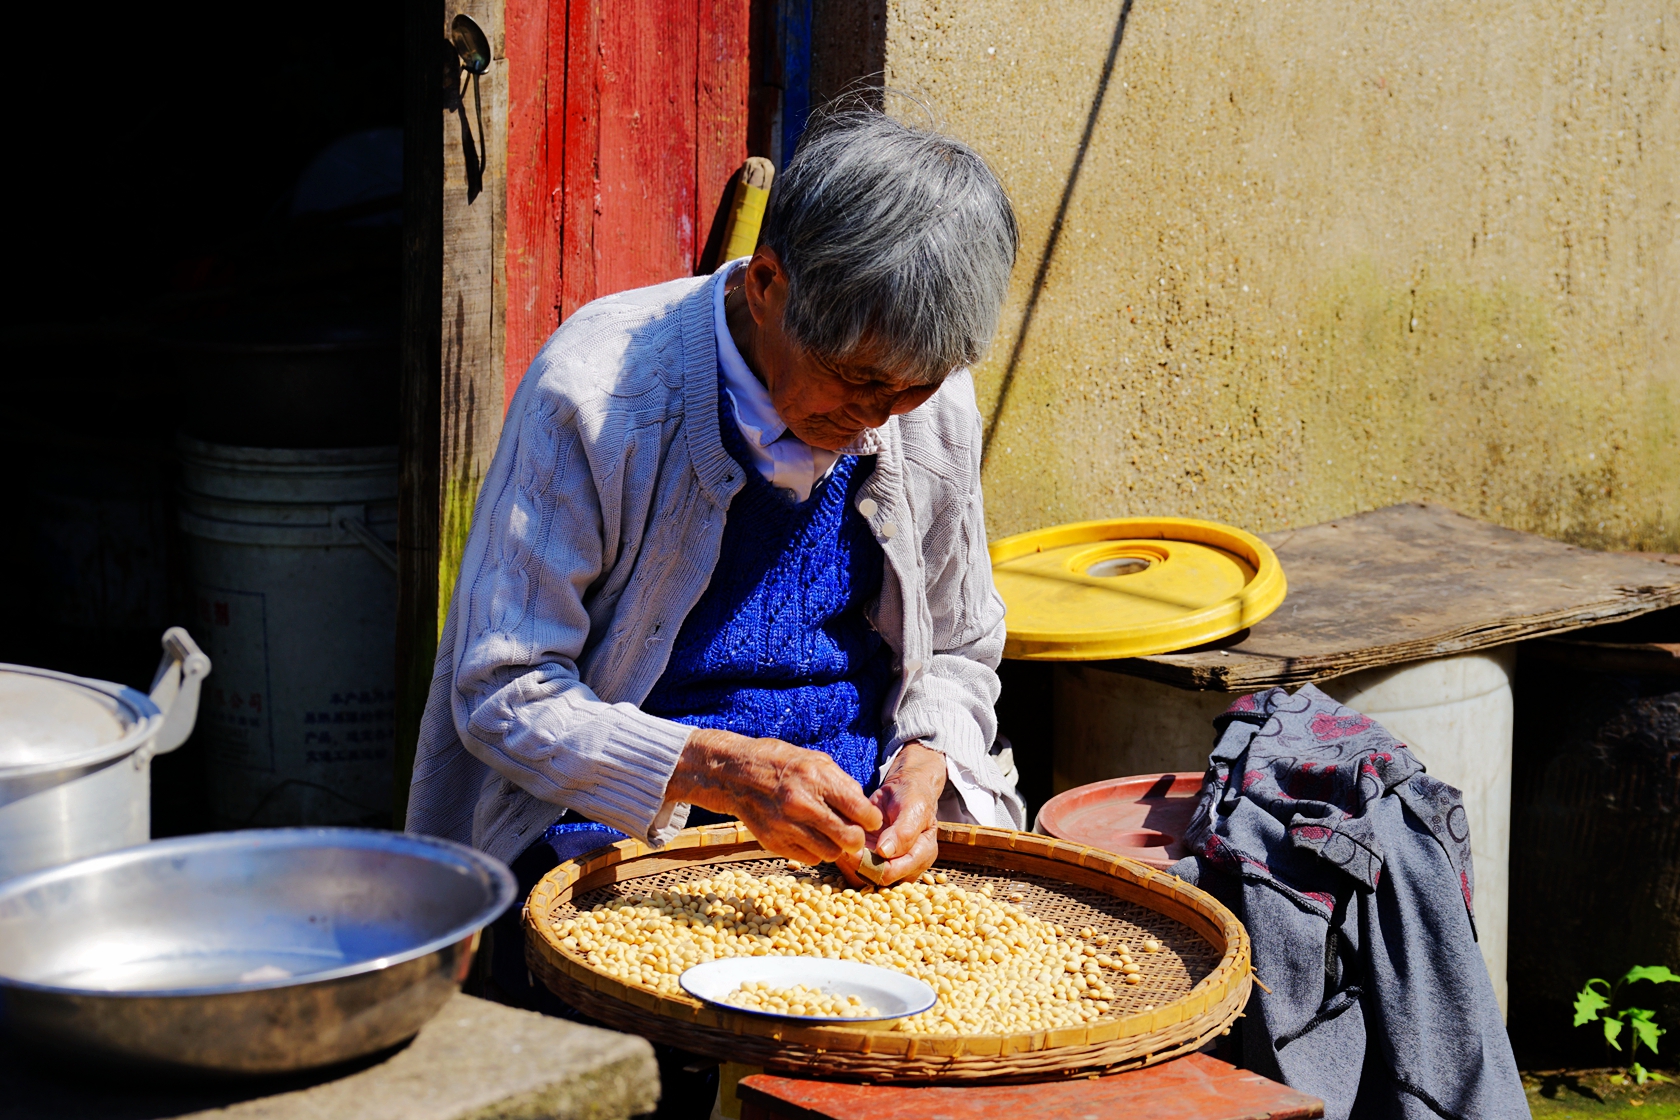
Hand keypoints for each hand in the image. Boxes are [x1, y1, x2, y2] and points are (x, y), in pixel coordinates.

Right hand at [667, 728, 882, 864]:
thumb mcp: (817, 761)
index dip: (872, 819)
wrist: (736, 774)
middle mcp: (803, 804)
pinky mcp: (774, 842)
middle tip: (854, 832)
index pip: (862, 812)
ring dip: (836, 847)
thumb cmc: (782, 763)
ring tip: (830, 833)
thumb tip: (864, 810)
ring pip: (832, 853)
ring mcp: (787, 826)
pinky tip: (811, 836)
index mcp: (817, 779)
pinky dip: (816, 851)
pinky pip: (810, 858)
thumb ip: (843, 784)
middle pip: (851, 839)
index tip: (869, 819)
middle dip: (858, 838)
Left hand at [836, 742, 944, 886]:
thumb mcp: (913, 808)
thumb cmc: (912, 796)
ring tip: (841, 844)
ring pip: (862, 877)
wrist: (904, 789)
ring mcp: (888, 863)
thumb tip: (885, 852)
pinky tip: (841, 843)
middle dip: (856, 865)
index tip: (852, 850)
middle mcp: (905, 866)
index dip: (870, 865)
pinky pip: (855, 868)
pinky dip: (845, 858)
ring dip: (848, 863)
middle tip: (842, 847)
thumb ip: (903, 832)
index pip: (892, 872)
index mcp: (921, 856)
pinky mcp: (872, 858)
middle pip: (875, 880)